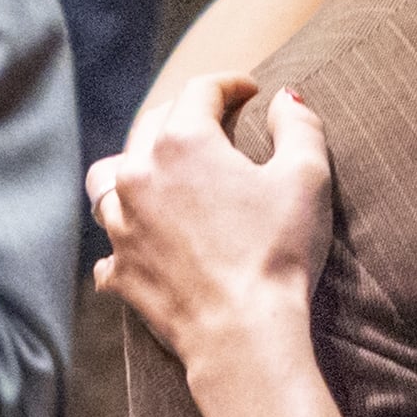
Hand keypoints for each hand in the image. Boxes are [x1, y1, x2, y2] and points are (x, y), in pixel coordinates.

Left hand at [91, 76, 329, 367]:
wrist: (242, 333)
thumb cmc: (278, 251)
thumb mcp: (306, 177)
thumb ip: (299, 126)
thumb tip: (288, 100)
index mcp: (182, 143)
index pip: (201, 91)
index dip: (229, 83)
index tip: (249, 90)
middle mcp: (138, 175)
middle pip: (153, 125)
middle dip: (185, 114)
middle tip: (214, 120)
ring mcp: (121, 224)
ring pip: (111, 176)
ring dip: (136, 166)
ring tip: (162, 173)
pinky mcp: (118, 268)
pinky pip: (110, 241)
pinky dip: (126, 233)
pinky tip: (143, 238)